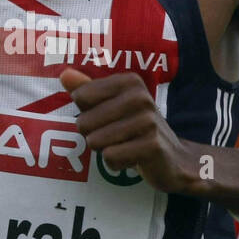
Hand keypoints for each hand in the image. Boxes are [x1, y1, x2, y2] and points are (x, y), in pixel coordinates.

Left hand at [60, 69, 190, 192]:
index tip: (108, 118)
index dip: (87, 113)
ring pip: (95, 141)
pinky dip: (116, 164)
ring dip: (105, 150)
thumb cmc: (135, 130)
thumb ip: (88, 89)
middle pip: (84, 122)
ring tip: (125, 146)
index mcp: (129, 81)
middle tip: (118, 136)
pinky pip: (110, 158)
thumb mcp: (113, 106)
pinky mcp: (151, 145)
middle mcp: (140, 97)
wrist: (173, 159)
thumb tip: (64, 74)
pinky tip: (133, 159)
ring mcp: (148, 121)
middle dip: (94, 135)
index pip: (80, 97)